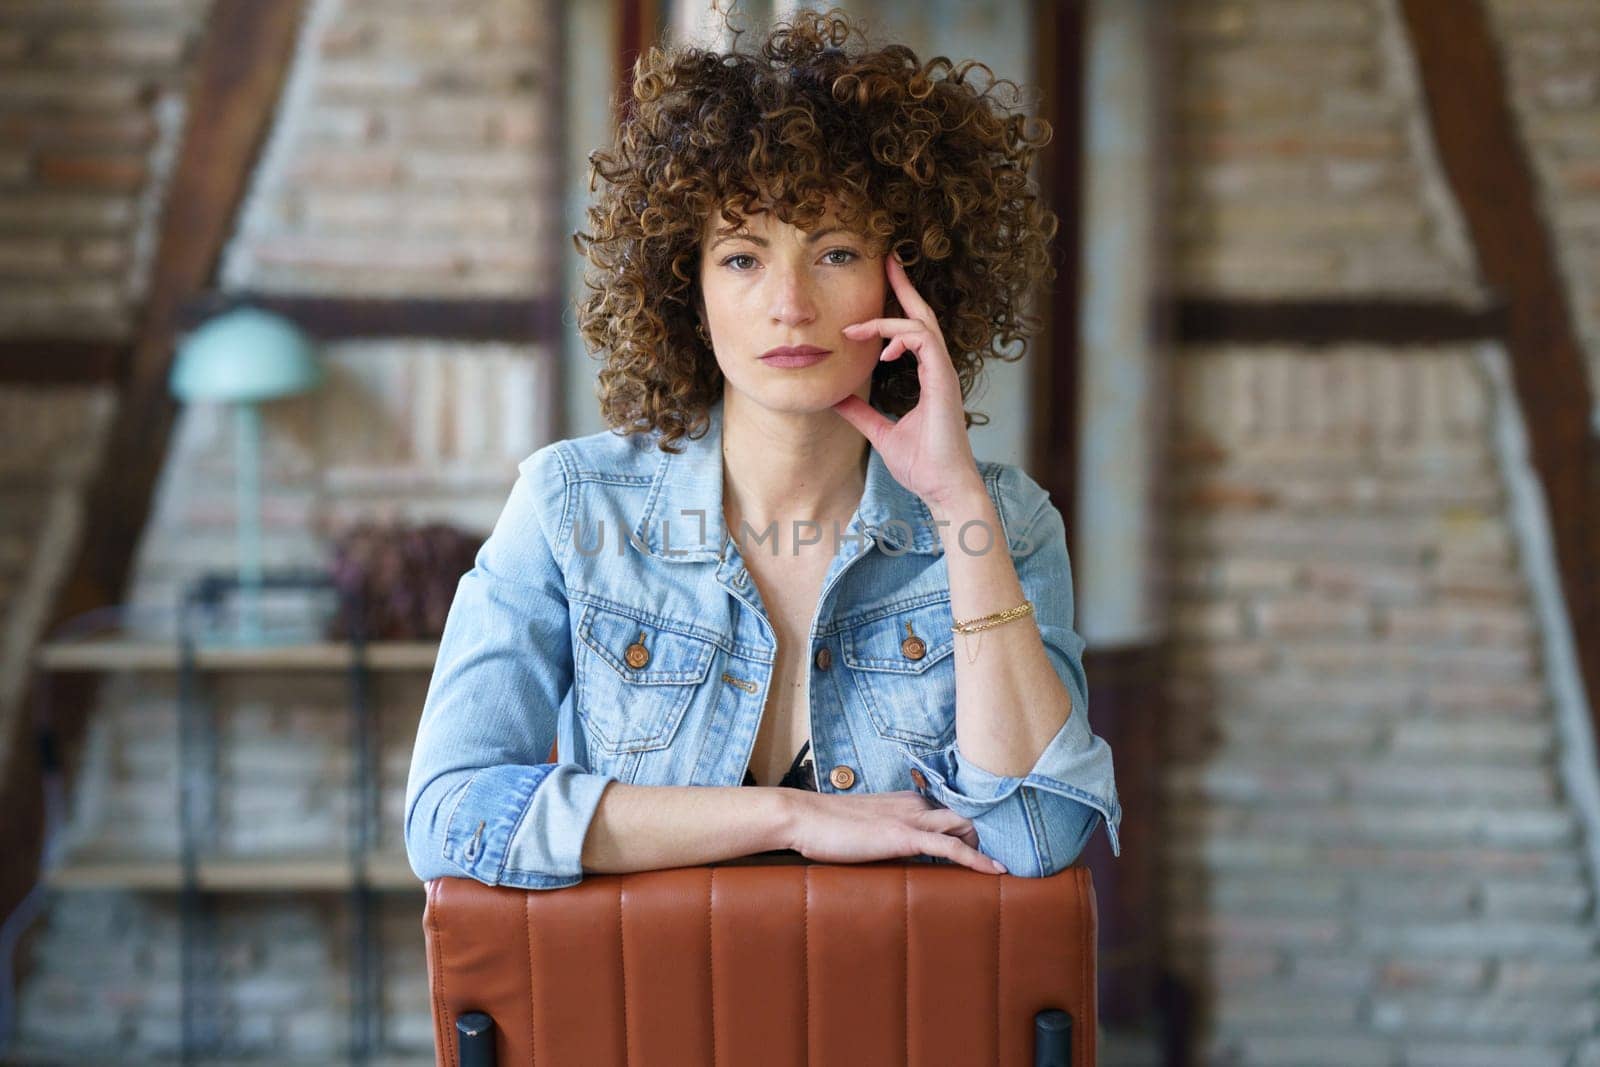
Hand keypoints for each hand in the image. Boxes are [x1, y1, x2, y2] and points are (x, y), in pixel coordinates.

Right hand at [784, 789, 1007, 874]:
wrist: (803, 818)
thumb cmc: (826, 827)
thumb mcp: (865, 828)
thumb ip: (887, 836)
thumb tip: (899, 855)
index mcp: (907, 800)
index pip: (950, 812)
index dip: (970, 829)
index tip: (984, 846)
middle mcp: (915, 804)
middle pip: (965, 817)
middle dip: (984, 838)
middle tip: (995, 861)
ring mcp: (911, 818)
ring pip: (964, 826)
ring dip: (986, 846)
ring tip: (1002, 868)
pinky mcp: (904, 836)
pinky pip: (951, 847)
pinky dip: (977, 859)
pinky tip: (995, 871)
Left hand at [832, 253, 984, 511]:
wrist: (943, 488)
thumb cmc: (921, 465)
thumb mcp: (880, 433)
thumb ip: (861, 413)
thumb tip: (835, 398)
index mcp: (929, 376)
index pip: (914, 331)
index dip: (898, 306)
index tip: (877, 291)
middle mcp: (939, 369)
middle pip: (923, 315)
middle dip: (905, 286)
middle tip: (888, 259)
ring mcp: (944, 373)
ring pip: (921, 325)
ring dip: (889, 318)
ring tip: (856, 328)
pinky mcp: (943, 381)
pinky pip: (924, 342)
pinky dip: (901, 338)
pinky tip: (881, 351)